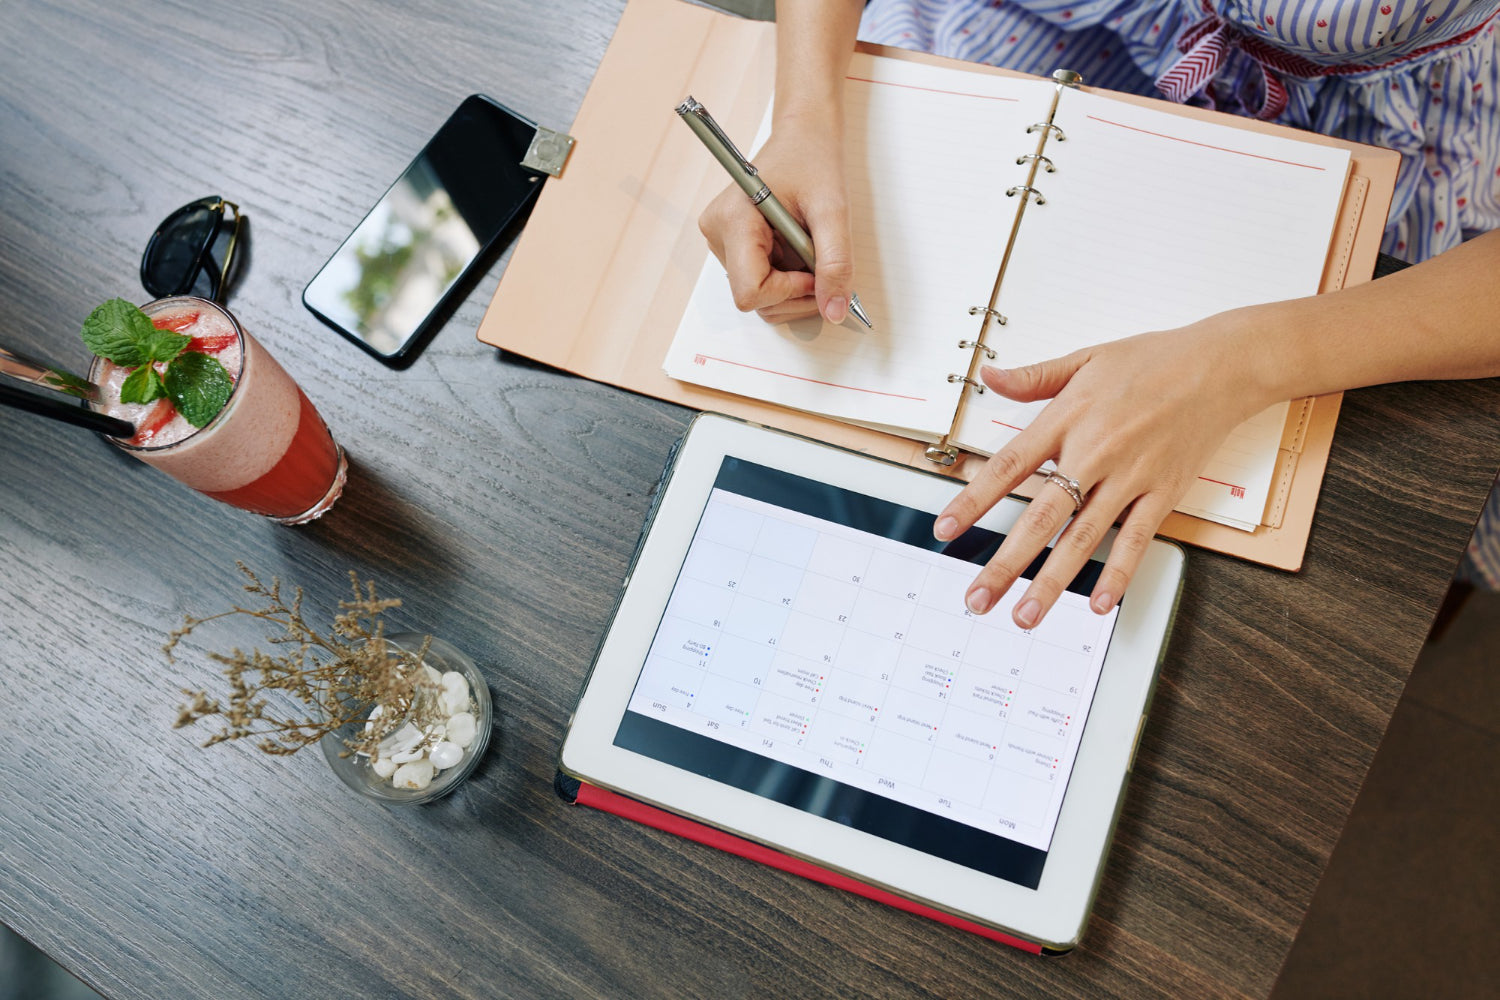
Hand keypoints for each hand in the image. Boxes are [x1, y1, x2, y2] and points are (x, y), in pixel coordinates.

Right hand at [696, 117, 854, 323]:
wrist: (804, 135)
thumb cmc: (813, 160)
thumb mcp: (833, 210)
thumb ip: (835, 262)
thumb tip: (834, 310)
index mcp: (733, 220)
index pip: (751, 291)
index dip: (789, 292)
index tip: (815, 271)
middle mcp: (718, 234)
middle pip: (755, 298)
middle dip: (795, 290)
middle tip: (819, 259)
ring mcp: (722, 241)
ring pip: (759, 294)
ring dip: (793, 284)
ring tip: (807, 247)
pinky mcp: (732, 245)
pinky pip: (760, 280)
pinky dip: (786, 276)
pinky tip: (797, 248)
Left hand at [932, 311, 1277, 627]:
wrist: (1222, 366)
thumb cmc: (1155, 360)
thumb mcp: (1085, 358)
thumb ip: (1034, 377)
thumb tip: (989, 377)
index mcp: (1067, 419)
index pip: (1008, 467)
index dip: (973, 501)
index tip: (945, 529)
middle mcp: (1094, 453)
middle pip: (1040, 517)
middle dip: (1005, 563)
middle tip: (978, 597)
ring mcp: (1130, 478)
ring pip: (1082, 539)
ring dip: (1051, 582)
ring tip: (1025, 615)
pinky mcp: (1163, 494)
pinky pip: (1136, 541)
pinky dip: (1118, 574)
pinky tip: (1098, 604)